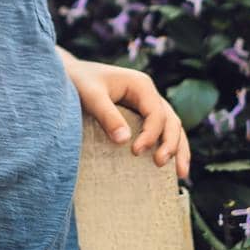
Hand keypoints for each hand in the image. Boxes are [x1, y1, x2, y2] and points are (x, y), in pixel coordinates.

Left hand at [65, 58, 190, 180]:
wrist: (69, 75)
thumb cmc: (78, 81)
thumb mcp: (90, 95)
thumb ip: (107, 116)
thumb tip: (124, 141)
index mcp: (141, 85)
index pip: (156, 114)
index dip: (151, 134)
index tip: (135, 152)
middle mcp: (148, 94)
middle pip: (171, 121)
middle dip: (171, 144)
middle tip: (159, 164)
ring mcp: (146, 105)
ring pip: (172, 127)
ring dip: (178, 149)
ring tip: (180, 175)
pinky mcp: (140, 116)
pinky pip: (161, 132)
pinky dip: (169, 147)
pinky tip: (171, 167)